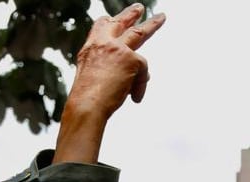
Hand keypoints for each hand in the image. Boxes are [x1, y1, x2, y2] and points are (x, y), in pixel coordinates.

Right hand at [54, 3, 165, 163]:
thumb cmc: (88, 98)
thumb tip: (142, 72)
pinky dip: (140, 85)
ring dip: (152, 24)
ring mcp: (118, 48)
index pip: (101, 27)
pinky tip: (135, 97)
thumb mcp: (93, 77)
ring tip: (162, 17)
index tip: (114, 17)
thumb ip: (112, 69)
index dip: (110, 22)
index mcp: (91, 48)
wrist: (87, 105)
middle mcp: (103, 43)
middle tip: (140, 8)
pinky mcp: (131, 58)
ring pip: (140, 33)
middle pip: (121, 24)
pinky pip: (144, 71)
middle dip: (131, 14)